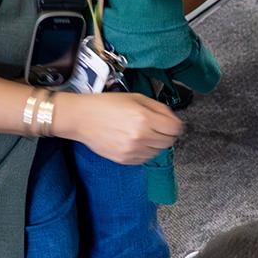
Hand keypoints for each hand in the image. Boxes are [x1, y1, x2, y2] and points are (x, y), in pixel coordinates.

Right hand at [51, 92, 183, 163]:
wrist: (81, 118)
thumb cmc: (106, 105)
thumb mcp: (136, 97)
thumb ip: (158, 107)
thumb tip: (172, 118)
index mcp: (144, 118)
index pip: (175, 128)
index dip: (175, 124)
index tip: (171, 123)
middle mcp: (140, 136)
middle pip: (169, 142)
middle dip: (166, 134)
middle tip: (157, 127)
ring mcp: (132, 150)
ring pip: (158, 152)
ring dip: (155, 143)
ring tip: (143, 133)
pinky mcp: (125, 160)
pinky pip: (145, 159)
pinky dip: (145, 151)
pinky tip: (135, 141)